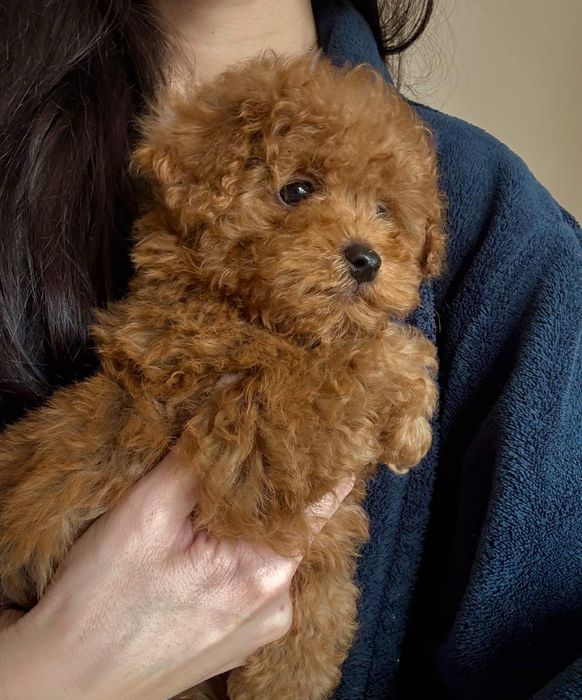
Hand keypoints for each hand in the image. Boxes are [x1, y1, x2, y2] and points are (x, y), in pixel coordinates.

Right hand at [0, 450, 353, 699]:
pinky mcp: (240, 634)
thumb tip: (236, 389)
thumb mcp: (145, 514)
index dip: (310, 453)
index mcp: (264, 575)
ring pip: (271, 544)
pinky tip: (205, 534)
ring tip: (217, 490)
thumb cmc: (97, 604)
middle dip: (269, 479)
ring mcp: (260, 625)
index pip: (315, 497)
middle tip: (247, 441)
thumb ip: (198, 454)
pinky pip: (254, 572)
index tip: (307, 418)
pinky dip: (238, 544)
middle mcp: (276, 605)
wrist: (66, 682)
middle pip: (291, 519)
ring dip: (250, 513)